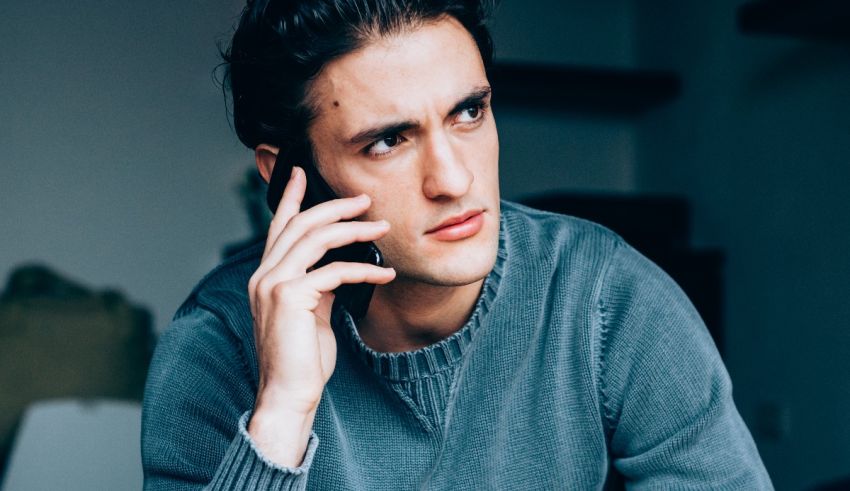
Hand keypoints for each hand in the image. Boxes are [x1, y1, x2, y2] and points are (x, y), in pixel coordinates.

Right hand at [246, 166, 393, 464]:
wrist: (288, 395)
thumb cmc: (302, 360)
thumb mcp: (311, 314)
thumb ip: (317, 286)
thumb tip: (338, 267)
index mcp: (266, 277)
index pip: (279, 227)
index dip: (292, 198)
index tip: (302, 172)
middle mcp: (264, 275)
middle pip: (300, 224)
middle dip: (335, 207)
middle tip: (365, 201)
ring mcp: (273, 284)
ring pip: (316, 239)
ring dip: (354, 229)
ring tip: (381, 228)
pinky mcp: (291, 297)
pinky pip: (334, 270)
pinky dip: (365, 268)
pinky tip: (386, 272)